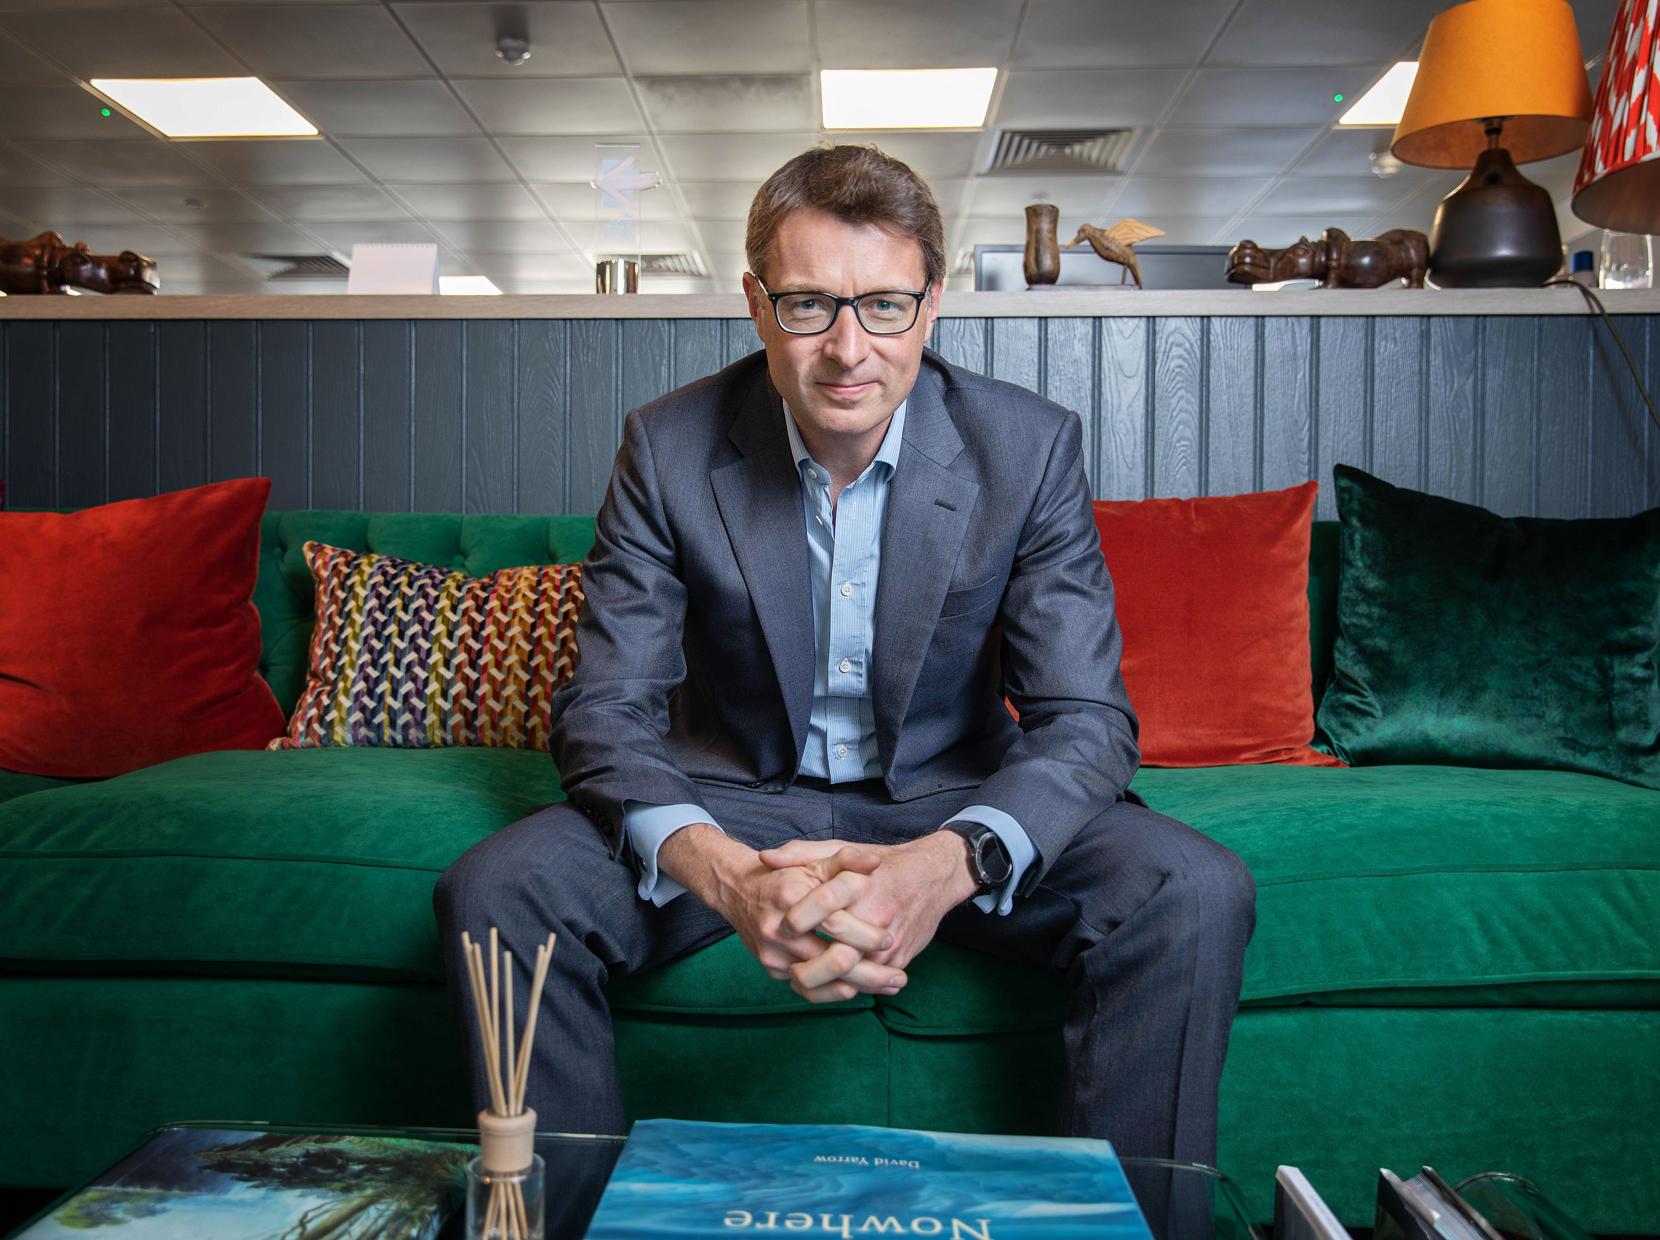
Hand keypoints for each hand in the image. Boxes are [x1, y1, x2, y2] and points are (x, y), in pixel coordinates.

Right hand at [659, 826, 904, 1002]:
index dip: (865, 934)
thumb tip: (875, 863)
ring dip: (858, 988)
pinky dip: (835, 992)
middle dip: (870, 972)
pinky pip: (807, 989)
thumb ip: (846, 859)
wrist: (738, 891)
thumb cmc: (786, 875)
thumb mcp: (815, 859)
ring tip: (890, 987)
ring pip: (821, 982)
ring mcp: (772, 953)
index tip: (889, 939)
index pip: (835, 923)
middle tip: (900, 977)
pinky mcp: (771, 969)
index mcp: (791, 896)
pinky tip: (861, 991)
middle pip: (831, 959)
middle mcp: (778, 928)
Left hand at [759, 832, 977, 992]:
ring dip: (824, 983)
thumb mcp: (842, 849)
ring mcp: (890, 942)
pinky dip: (845, 987)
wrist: (934, 876)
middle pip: (837, 953)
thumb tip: (765, 857)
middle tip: (787, 968)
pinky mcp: (899, 959)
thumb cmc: (882, 863)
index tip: (783, 928)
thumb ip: (802, 853)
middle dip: (808, 965)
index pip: (824, 904)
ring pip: (852, 976)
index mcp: (860, 885)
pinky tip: (825, 984)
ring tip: (800, 980)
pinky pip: (868, 982)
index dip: (799, 919)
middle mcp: (877, 915)